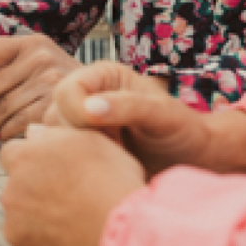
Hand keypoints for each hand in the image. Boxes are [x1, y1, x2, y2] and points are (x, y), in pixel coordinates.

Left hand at [0, 17, 76, 141]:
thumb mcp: (36, 61)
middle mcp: (38, 58)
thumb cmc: (60, 80)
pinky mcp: (56, 106)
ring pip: (0, 109)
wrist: (107, 95)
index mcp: (28, 42)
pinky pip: (18, 124)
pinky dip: (2, 133)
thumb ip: (5, 65)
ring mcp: (49, 82)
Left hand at [0, 124, 145, 245]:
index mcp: (25, 157)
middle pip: (15, 185)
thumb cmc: (112, 182)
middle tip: (66, 195)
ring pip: (21, 214)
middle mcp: (12, 189)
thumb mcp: (92, 141)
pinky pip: (28, 240)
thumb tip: (33, 132)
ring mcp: (15, 223)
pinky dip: (43, 239)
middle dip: (33, 188)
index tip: (51, 168)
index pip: (11, 152)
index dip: (30, 159)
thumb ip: (56, 133)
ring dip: (38, 214)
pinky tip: (69, 236)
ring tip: (72, 218)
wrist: (119, 232)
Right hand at [47, 61, 245, 177]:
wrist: (192, 159)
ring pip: (53, 140)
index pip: (65, 91)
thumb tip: (89, 107)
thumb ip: (128, 106)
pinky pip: (61, 158)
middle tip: (117, 150)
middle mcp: (85, 95)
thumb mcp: (161, 114)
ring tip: (115, 159)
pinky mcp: (80, 148)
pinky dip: (80, 167)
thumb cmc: (183, 131)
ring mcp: (80, 123)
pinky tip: (106, 170)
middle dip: (81, 138)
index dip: (78, 114)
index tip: (110, 134)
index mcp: (102, 76)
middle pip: (54, 116)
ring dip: (80, 155)